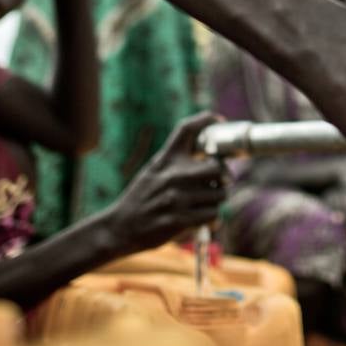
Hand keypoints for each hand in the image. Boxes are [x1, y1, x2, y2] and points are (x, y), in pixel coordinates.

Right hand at [98, 112, 227, 255]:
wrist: (120, 227)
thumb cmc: (141, 197)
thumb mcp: (154, 170)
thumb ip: (177, 161)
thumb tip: (211, 157)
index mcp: (166, 159)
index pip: (187, 128)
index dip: (206, 119)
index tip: (219, 120)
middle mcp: (173, 175)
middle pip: (217, 167)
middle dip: (224, 176)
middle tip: (221, 181)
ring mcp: (177, 197)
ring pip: (219, 194)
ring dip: (217, 200)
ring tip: (205, 203)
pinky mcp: (180, 220)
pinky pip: (213, 215)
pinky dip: (212, 218)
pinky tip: (202, 218)